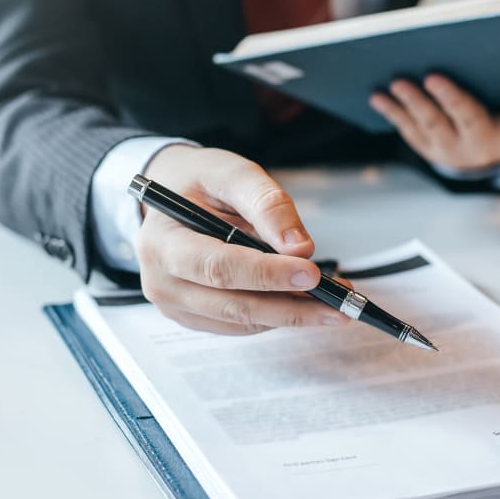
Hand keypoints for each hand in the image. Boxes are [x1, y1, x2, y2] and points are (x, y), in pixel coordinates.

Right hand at [136, 145, 350, 333]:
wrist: (173, 197)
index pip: (218, 267)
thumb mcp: (232, 173)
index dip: (266, 275)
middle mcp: (161, 280)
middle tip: (338, 305)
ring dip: (292, 315)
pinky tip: (306, 301)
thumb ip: (266, 204)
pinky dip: (277, 316)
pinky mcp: (193, 317)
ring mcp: (175, 304)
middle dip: (291, 307)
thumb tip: (300, 247)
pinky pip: (241, 325)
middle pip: (233, 305)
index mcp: (162, 241)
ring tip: (334, 302)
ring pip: (242, 321)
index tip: (311, 273)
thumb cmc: (200, 182)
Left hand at [368, 75, 499, 171]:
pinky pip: (409, 129)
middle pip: (469, 120)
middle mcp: (485, 145)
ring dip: (414, 103)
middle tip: (433, 76)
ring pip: (432, 124)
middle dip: (451, 98)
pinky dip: (393, 111)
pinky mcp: (429, 149)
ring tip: (398, 82)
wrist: (486, 157)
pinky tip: (377, 96)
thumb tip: (486, 43)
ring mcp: (453, 150)